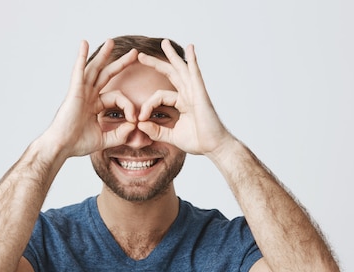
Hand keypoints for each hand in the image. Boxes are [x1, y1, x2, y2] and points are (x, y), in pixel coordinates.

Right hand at [47, 39, 138, 157]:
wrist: (62, 147)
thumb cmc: (77, 144)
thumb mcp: (104, 139)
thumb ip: (120, 134)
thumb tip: (134, 126)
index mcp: (95, 105)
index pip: (118, 97)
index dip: (129, 106)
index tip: (134, 119)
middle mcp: (88, 96)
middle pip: (107, 75)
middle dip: (121, 64)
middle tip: (135, 53)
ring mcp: (81, 92)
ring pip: (95, 69)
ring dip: (103, 55)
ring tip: (111, 42)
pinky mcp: (74, 91)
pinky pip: (79, 71)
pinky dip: (81, 57)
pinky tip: (84, 44)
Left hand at [136, 40, 231, 155]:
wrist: (214, 147)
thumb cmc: (198, 141)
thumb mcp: (171, 136)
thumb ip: (156, 131)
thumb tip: (140, 125)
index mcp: (182, 103)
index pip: (158, 96)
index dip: (147, 106)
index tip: (140, 119)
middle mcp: (188, 95)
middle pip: (170, 74)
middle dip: (156, 63)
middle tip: (141, 55)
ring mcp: (195, 92)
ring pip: (181, 69)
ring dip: (172, 55)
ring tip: (164, 43)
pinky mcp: (201, 94)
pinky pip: (195, 74)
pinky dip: (192, 60)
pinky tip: (190, 48)